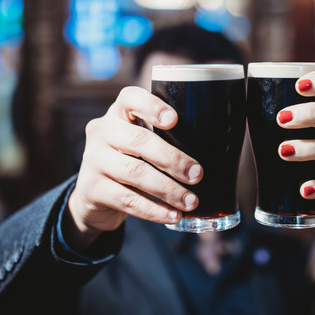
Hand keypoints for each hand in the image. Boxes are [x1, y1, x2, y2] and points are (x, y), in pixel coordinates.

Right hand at [64, 87, 201, 248]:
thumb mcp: (141, 142)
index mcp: (118, 113)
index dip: (152, 106)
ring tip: (191, 201)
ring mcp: (93, 160)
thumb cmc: (132, 161)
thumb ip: (167, 137)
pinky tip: (172, 216)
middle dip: (173, 159)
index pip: (129, 97)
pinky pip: (126, 200)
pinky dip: (153, 211)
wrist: (93, 197)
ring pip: (134, 172)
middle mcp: (102, 131)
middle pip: (138, 141)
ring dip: (168, 189)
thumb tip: (222, 145)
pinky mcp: (92, 189)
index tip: (175, 120)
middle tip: (198, 175)